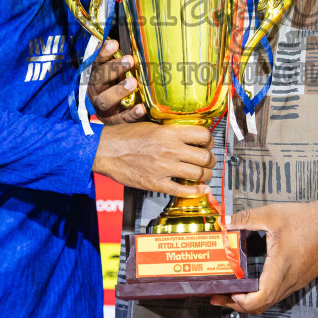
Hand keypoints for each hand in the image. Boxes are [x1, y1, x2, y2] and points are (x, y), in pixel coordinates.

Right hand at [89, 40, 144, 124]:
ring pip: (106, 100)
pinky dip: (131, 113)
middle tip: (129, 60)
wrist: (124, 118)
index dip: (103, 53)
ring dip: (119, 90)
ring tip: (133, 83)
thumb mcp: (120, 74)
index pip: (97, 63)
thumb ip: (120, 61)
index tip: (114, 43)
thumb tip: (125, 40)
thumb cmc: (123, 87)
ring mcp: (104, 109)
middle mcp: (96, 92)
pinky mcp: (115, 123)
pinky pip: (122, 119)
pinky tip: (141, 108)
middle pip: (99, 79)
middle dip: (113, 69)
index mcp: (97, 77)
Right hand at [93, 121, 213, 196]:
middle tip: (208, 161)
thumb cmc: (125, 136)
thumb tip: (187, 136)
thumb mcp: (151, 126)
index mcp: (169, 133)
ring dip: (205, 175)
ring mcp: (164, 168)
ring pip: (198, 174)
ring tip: (204, 174)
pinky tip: (200, 189)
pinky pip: (182, 190)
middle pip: (204, 157)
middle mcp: (170, 150)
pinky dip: (195, 191)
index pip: (203, 136)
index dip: (209, 141)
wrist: (106, 150)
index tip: (207, 144)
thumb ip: (171, 132)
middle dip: (210, 160)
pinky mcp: (156, 183)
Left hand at [210, 201, 317, 314]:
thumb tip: (226, 221)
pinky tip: (254, 280)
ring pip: (270, 301)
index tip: (226, 293)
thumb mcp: (273, 215)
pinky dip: (263, 293)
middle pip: (261, 306)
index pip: (258, 300)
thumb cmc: (310, 221)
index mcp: (280, 269)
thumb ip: (246, 218)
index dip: (239, 302)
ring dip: (251, 300)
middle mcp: (289, 281)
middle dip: (238, 304)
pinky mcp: (299, 279)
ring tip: (234, 289)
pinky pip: (278, 293)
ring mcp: (295, 282)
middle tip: (220, 295)